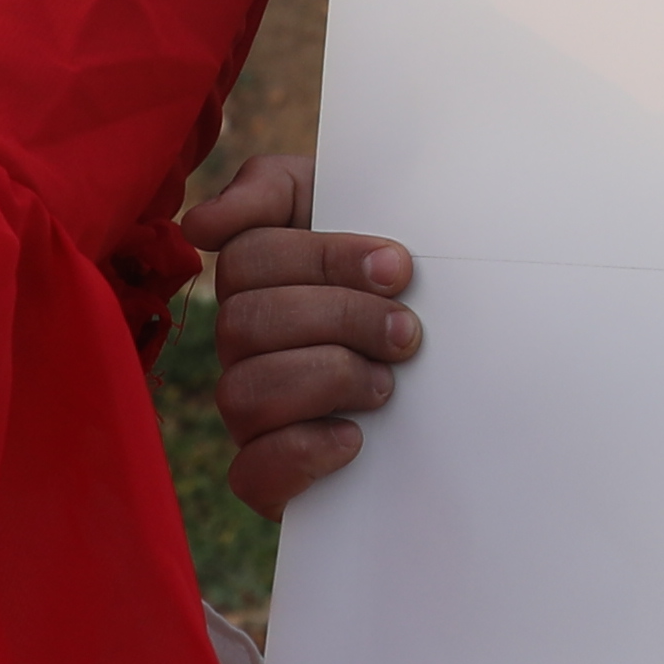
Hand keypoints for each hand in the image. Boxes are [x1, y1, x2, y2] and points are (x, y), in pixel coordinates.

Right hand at [187, 151, 423, 518]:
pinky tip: (353, 437)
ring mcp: (251, 410)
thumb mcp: (348, 203)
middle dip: (339, 320)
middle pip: (247, 323)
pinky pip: (250, 473)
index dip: (325, 260)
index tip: (399, 268)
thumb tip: (202, 224)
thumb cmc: (397, 273)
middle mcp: (243, 344)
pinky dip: (301, 453)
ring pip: (244, 393)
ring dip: (326, 381)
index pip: (250, 258)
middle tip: (404, 332)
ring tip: (386, 384)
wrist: (461, 358)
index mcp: (256, 277)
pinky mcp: (270, 475)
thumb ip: (272, 188)